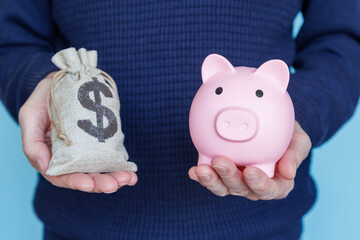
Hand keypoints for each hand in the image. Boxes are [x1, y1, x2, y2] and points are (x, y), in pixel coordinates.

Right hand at [18, 73, 136, 192]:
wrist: (61, 83)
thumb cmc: (42, 100)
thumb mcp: (30, 116)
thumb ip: (32, 143)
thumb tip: (45, 168)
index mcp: (49, 157)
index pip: (61, 176)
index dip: (75, 182)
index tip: (89, 184)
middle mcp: (67, 159)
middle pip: (84, 177)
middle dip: (100, 183)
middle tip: (116, 183)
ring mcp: (84, 153)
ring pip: (98, 171)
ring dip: (114, 177)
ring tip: (128, 179)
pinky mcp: (97, 145)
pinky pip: (108, 159)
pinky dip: (119, 167)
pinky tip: (131, 172)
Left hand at [188, 121, 310, 199]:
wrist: (270, 125)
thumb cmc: (287, 134)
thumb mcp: (299, 139)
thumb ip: (296, 153)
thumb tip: (289, 172)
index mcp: (277, 182)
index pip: (270, 189)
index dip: (260, 184)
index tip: (251, 171)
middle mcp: (254, 185)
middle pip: (242, 188)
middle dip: (230, 178)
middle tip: (220, 161)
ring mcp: (236, 180)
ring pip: (223, 187)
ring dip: (211, 180)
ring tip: (201, 169)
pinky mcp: (221, 173)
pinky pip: (210, 178)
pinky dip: (201, 176)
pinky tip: (193, 170)